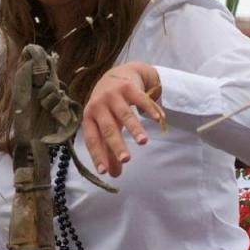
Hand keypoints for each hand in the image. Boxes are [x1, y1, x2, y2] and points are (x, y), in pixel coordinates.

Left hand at [81, 62, 163, 177]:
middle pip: (108, 128)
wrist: (118, 74)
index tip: (104, 172)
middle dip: (117, 145)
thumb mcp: (105, 125)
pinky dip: (150, 110)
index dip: (98, 155)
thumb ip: (108, 150)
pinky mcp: (129, 87)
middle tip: (126, 160)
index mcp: (90, 117)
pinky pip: (140, 99)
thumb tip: (113, 175)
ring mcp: (114, 95)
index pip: (93, 139)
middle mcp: (99, 105)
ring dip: (135, 128)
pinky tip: (159, 120)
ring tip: (144, 142)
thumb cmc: (108, 106)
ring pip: (125, 114)